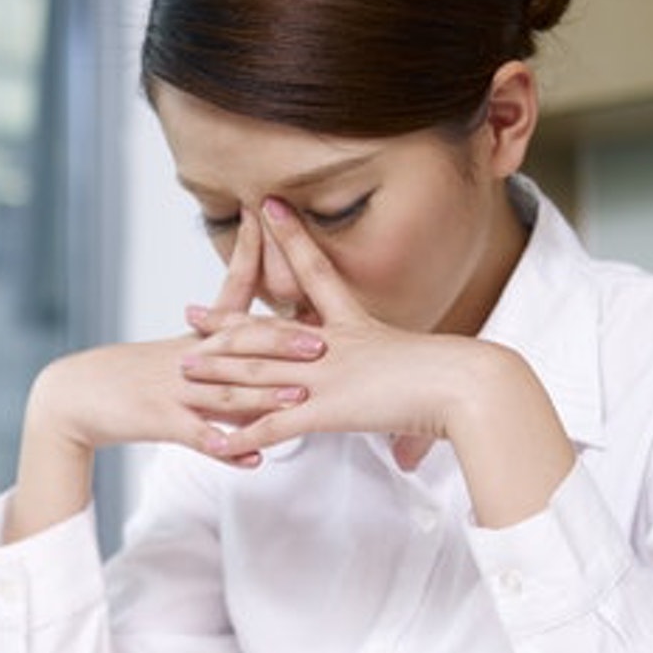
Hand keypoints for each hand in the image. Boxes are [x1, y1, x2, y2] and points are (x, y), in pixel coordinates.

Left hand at [181, 198, 574, 524]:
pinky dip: (242, 437)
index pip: (317, 271)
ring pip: (257, 374)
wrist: (468, 384)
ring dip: (218, 375)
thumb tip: (411, 424)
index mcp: (357, 325)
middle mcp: (333, 346)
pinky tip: (215, 445)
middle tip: (191, 313)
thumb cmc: (460, 376)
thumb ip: (408, 383)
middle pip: (267, 330)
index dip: (291, 237)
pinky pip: (273, 426)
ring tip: (183, 369)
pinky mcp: (325, 410)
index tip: (269, 208)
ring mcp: (325, 377)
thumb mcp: (426, 366)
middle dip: (225, 322)